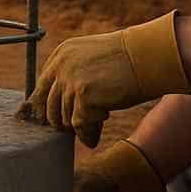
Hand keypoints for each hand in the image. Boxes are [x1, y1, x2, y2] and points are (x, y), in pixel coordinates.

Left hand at [17, 11, 190, 147]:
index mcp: (62, 54)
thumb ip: (73, 75)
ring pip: (64, 118)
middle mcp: (62, 66)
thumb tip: (60, 108)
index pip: (42, 87)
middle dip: (60, 122)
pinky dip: (87, 135)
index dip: (47, 107)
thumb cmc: (128, 60)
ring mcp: (71, 80)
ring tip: (97, 126)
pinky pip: (79, 126)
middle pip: (48, 106)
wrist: (148, 57)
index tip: (55, 121)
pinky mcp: (84, 96)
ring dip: (80, 128)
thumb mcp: (92, 59)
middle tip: (75, 129)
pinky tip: (95, 137)